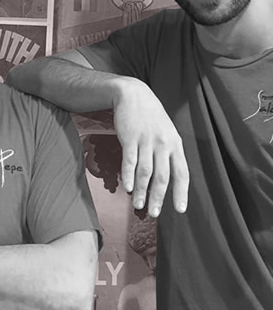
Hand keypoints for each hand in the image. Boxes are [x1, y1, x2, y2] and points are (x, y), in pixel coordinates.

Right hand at [113, 79, 188, 216]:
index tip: (179, 210)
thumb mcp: (166, 132)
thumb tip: (165, 178)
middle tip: (154, 213)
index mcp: (175, 144)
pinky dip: (128, 175)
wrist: (133, 95)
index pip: (182, 173)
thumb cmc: (150, 117)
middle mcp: (163, 144)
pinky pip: (130, 160)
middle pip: (163, 176)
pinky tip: (127, 187)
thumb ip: (167, 153)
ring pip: (145, 172)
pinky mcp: (130, 138)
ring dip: (141, 191)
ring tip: (138, 205)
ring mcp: (146, 141)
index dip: (181, 193)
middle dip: (158, 197)